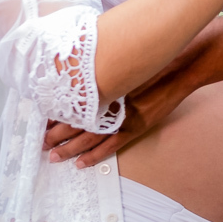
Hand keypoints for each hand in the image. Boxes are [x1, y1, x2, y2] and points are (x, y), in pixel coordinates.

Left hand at [43, 65, 188, 167]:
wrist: (180, 67)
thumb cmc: (152, 59)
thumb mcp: (123, 58)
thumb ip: (104, 68)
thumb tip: (82, 71)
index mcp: (105, 85)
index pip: (74, 104)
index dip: (57, 113)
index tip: (43, 119)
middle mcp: (110, 102)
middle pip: (77, 122)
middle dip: (58, 133)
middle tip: (42, 141)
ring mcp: (123, 117)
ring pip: (89, 137)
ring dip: (70, 147)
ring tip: (54, 155)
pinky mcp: (136, 127)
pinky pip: (110, 146)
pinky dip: (94, 155)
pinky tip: (80, 163)